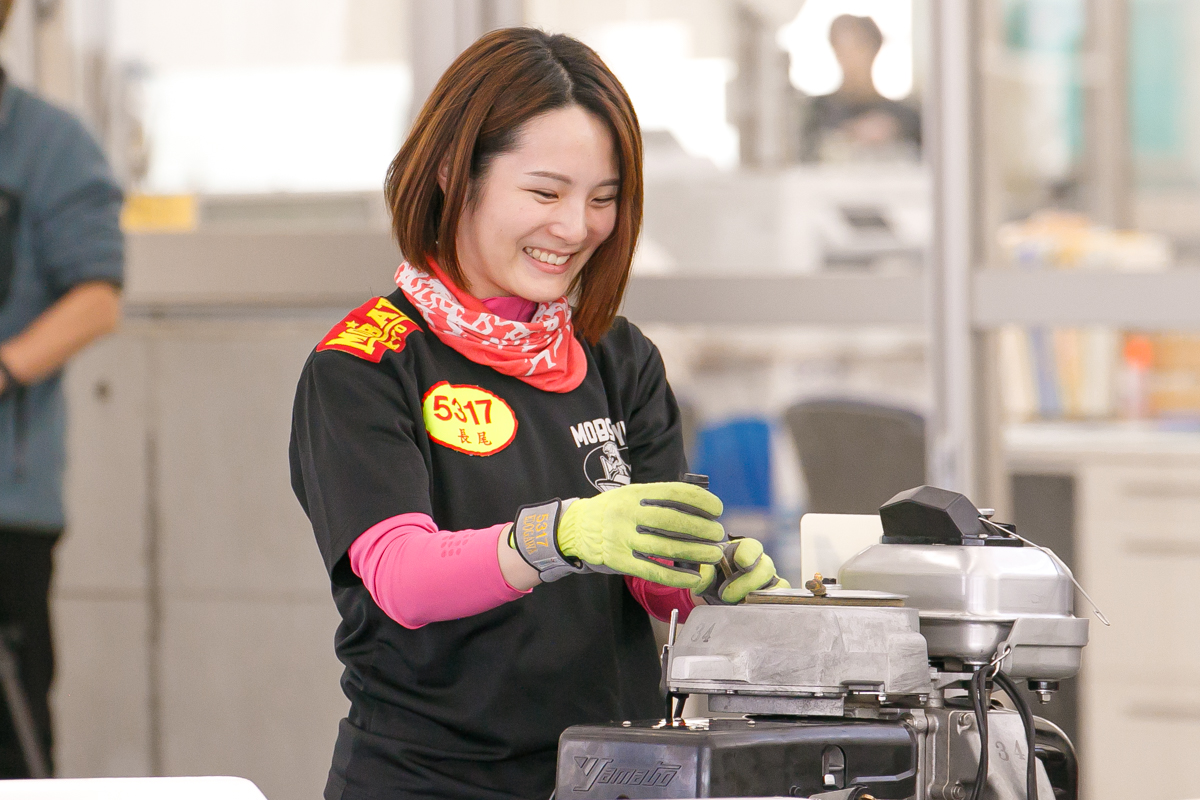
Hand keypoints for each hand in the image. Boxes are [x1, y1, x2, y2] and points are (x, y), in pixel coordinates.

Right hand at [556, 482, 725, 588]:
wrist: (574, 528)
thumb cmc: (611, 511)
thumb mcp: (630, 495)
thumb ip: (657, 499)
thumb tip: (698, 507)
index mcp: (634, 493)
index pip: (674, 493)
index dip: (700, 500)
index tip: (717, 509)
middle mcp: (628, 513)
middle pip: (673, 521)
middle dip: (702, 528)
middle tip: (718, 534)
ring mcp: (622, 538)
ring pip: (666, 547)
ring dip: (695, 552)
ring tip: (713, 554)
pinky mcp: (618, 561)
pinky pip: (652, 570)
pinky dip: (676, 575)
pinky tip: (693, 576)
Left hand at [697, 537, 789, 604]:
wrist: (711, 596)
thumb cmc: (710, 577)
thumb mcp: (703, 573)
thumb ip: (704, 572)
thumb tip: (705, 579)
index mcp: (742, 549)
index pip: (752, 547)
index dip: (749, 555)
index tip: (740, 564)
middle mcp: (759, 562)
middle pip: (765, 568)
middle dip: (746, 583)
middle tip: (726, 595)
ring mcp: (768, 579)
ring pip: (775, 584)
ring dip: (757, 596)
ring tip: (737, 605)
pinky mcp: (773, 596)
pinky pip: (780, 599)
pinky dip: (769, 605)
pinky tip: (750, 609)